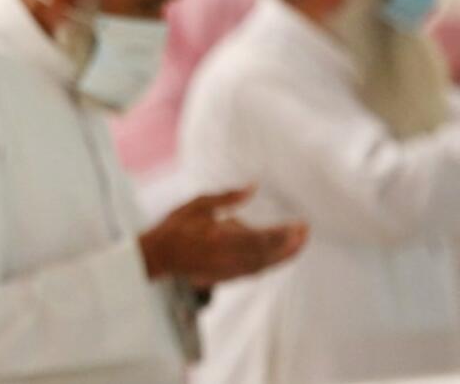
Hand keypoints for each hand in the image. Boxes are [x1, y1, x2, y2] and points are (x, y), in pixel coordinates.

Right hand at [139, 187, 306, 285]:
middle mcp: (228, 258)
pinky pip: (255, 271)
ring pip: (265, 266)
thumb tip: (253, 186)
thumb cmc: (176, 227)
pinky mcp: (226, 277)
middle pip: (269, 255)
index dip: (285, 233)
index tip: (300, 223)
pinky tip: (277, 254)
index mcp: (221, 238)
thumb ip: (226, 196)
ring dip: (284, 256)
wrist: (159, 256)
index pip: (263, 238)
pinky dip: (270, 263)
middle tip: (306, 232)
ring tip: (298, 243)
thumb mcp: (198, 204)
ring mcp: (228, 270)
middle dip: (291, 245)